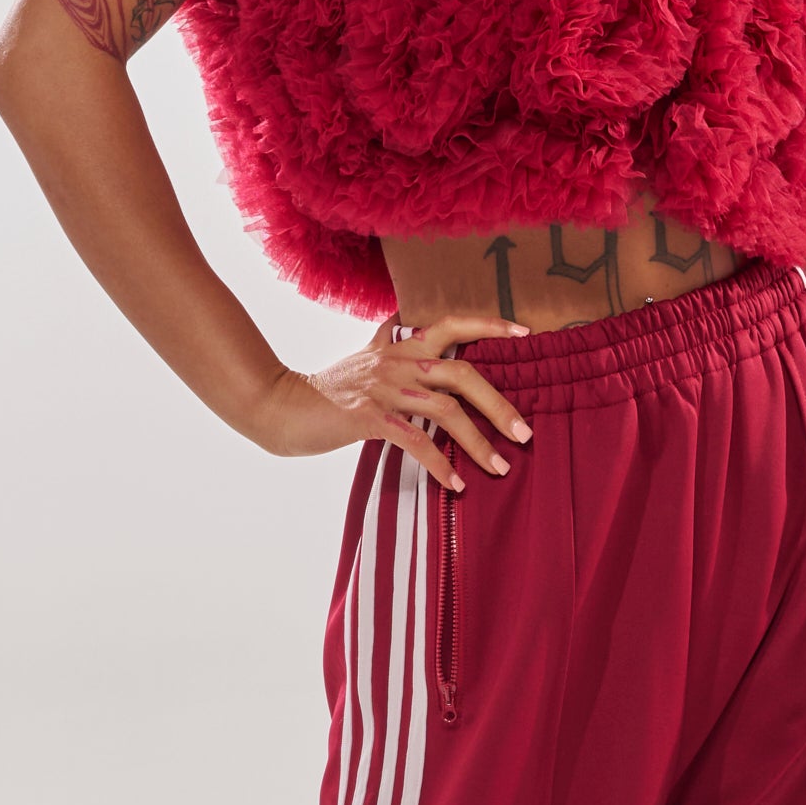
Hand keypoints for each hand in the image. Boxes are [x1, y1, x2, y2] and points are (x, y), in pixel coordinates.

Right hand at [247, 314, 531, 491]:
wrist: (280, 406)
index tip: (525, 331)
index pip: (451, 322)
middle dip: (499, 404)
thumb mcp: (363, 357)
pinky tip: (456, 485)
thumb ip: (389, 340)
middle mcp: (397, 361)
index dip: (488, 323)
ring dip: (478, 442)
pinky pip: (415, 441)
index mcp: (400, 345)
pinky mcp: (368, 417)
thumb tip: (405, 319)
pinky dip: (440, 465)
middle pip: (462, 373)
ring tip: (501, 467)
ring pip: (445, 411)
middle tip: (525, 433)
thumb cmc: (327, 389)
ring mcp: (383, 388)